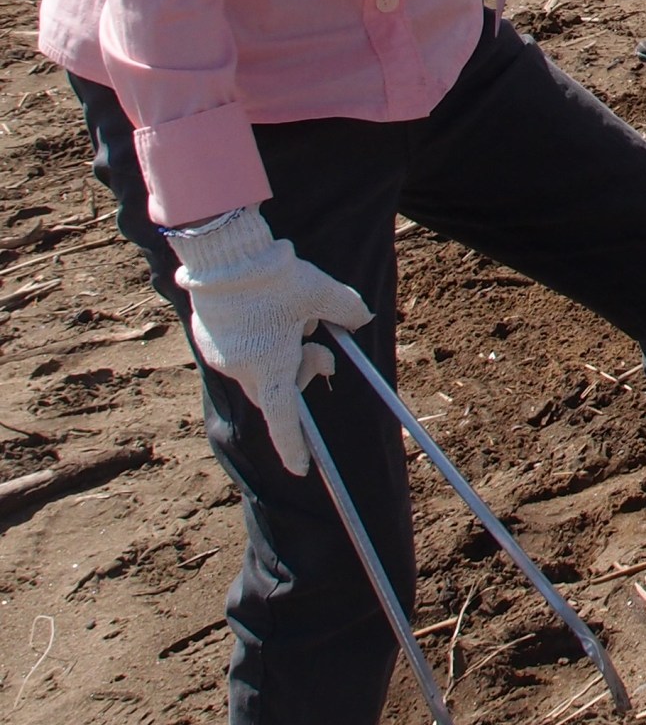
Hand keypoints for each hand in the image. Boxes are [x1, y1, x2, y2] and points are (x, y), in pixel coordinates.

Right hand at [169, 209, 372, 476]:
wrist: (224, 256)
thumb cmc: (274, 279)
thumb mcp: (321, 293)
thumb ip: (347, 310)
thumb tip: (360, 320)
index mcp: (271, 367)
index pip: (285, 419)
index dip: (294, 446)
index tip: (301, 469)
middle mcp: (241, 369)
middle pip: (277, 388)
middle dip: (303, 372)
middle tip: (319, 345)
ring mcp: (220, 355)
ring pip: (258, 368)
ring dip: (280, 353)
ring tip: (291, 318)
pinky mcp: (207, 338)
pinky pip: (239, 351)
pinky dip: (258, 341)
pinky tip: (265, 312)